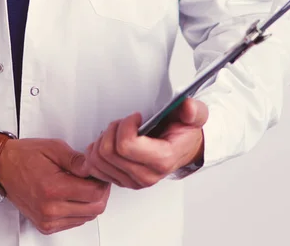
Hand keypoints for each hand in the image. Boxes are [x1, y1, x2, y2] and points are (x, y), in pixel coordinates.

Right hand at [0, 138, 110, 234]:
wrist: (2, 166)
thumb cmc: (25, 155)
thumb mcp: (54, 147)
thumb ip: (76, 160)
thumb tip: (93, 167)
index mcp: (53, 189)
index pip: (94, 193)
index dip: (102, 181)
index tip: (99, 171)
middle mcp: (50, 210)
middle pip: (95, 209)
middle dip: (101, 192)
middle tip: (95, 177)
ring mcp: (47, 221)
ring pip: (87, 217)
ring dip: (91, 202)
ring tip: (83, 184)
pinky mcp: (46, 226)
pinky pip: (74, 222)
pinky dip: (80, 210)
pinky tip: (74, 194)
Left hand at [80, 98, 207, 189]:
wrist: (185, 148)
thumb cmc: (184, 132)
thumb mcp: (194, 117)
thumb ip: (193, 110)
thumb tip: (188, 107)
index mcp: (162, 160)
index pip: (125, 145)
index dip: (126, 124)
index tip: (137, 116)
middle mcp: (146, 175)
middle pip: (108, 152)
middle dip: (113, 129)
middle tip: (126, 122)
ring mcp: (133, 181)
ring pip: (98, 160)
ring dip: (103, 139)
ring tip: (118, 131)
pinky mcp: (122, 182)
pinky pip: (94, 169)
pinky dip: (96, 152)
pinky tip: (108, 142)